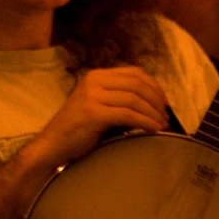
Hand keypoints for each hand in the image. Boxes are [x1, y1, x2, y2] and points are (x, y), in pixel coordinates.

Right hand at [34, 66, 168, 167]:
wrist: (52, 146)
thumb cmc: (77, 131)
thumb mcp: (98, 106)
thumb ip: (118, 98)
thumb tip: (152, 103)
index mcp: (96, 76)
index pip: (134, 73)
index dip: (154, 86)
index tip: (164, 102)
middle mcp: (94, 81)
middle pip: (137, 84)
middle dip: (156, 100)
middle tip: (166, 116)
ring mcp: (92, 96)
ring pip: (135, 99)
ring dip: (153, 113)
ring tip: (162, 125)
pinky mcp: (93, 113)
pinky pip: (128, 115)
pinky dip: (145, 122)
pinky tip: (153, 130)